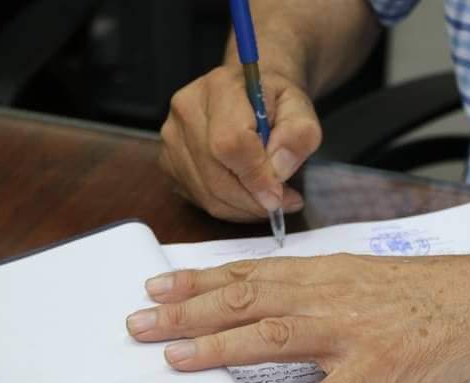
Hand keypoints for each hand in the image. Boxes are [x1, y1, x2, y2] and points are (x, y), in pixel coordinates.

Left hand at [125, 252, 469, 382]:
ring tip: (177, 361)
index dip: (197, 281)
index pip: (247, 274)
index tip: (155, 287)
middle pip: (246, 300)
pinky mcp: (383, 366)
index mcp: (324, 273)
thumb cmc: (430, 292)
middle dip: (188, 312)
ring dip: (222, 349)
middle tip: (138, 324)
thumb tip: (270, 303)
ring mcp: (354, 329)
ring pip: (275, 335)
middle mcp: (329, 294)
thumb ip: (317, 289)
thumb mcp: (364, 279)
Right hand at [157, 65, 321, 221]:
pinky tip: (248, 197)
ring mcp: (172, 137)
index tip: (280, 193)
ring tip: (270, 200)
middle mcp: (187, 109)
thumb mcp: (301, 109)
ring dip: (243, 208)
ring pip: (207, 194)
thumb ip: (299, 136)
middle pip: (215, 175)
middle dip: (253, 200)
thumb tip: (279, 170)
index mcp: (220, 87)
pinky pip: (198, 198)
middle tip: (282, 203)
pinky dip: (228, 207)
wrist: (248, 93)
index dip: (256, 176)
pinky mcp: (168, 161)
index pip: (230, 143)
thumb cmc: (274, 101)